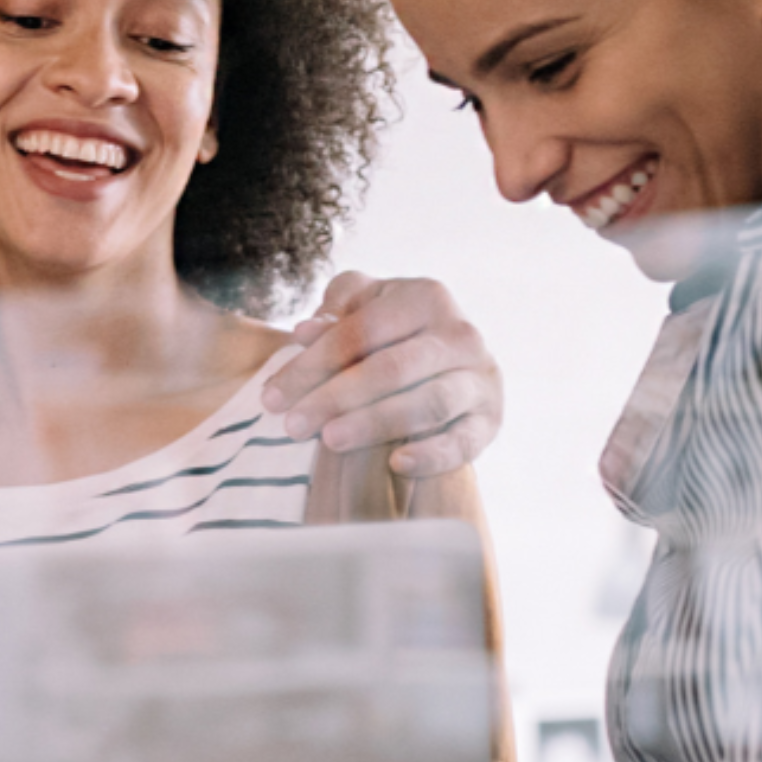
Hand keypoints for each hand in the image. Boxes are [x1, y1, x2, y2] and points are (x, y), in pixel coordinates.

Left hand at [261, 271, 502, 479]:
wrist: (449, 362)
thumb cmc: (391, 332)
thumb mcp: (364, 306)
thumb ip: (337, 309)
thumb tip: (306, 331)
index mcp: (426, 297)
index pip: (360, 331)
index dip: (312, 364)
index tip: (272, 397)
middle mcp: (460, 335)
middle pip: (391, 368)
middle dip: (335, 397)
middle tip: (293, 425)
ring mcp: (479, 379)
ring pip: (427, 403)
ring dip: (375, 423)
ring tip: (331, 440)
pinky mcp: (490, 420)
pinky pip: (464, 442)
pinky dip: (433, 455)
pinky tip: (396, 464)